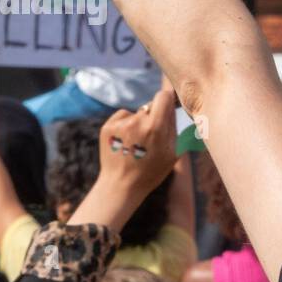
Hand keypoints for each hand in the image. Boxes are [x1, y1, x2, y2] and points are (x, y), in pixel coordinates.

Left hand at [97, 84, 178, 202]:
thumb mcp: (172, 152)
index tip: (168, 106)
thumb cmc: (151, 171)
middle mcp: (136, 122)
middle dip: (153, 117)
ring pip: (136, 113)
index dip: (167, 100)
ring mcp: (119, 124)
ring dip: (139, 122)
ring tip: (137, 144)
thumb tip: (174, 104)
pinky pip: (123, 116)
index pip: (163, 96)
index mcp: (154, 128)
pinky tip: (126, 142)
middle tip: (151, 137)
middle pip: (150, 106)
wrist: (121, 185)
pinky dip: (126, 125)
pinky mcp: (107, 126)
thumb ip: (174, 126)